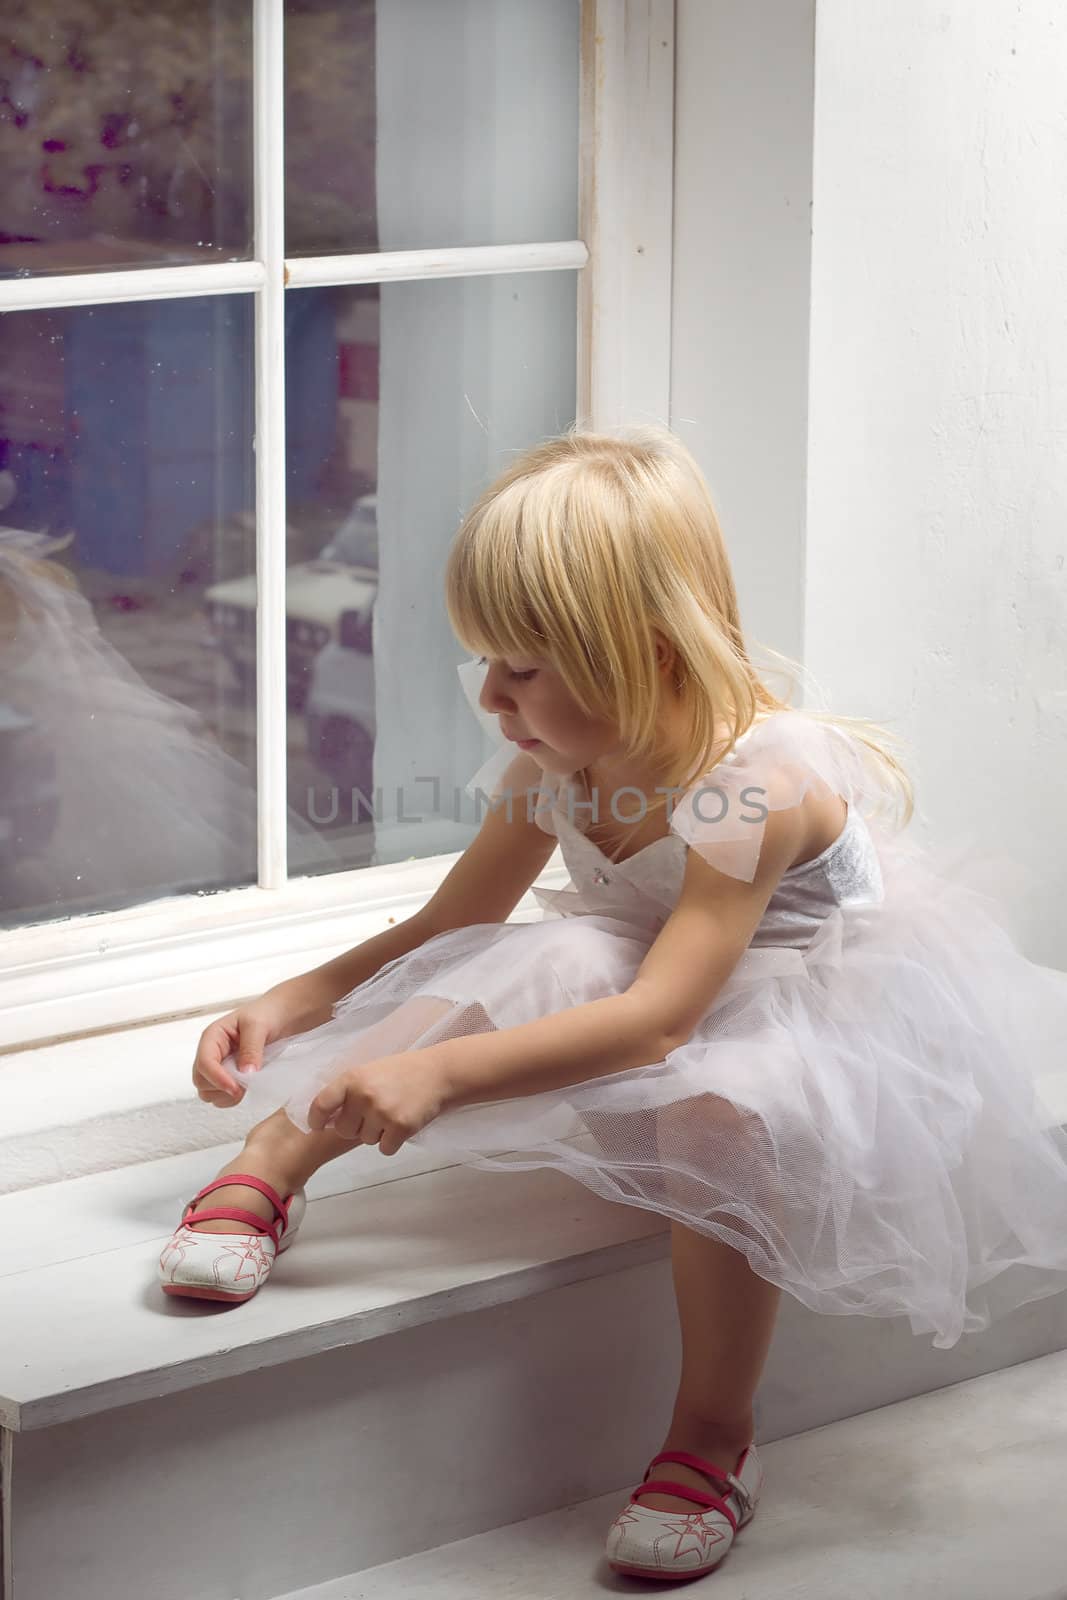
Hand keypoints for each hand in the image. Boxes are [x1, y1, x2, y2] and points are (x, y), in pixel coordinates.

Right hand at [192, 977, 333, 1106]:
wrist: (281, 1017)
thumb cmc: (267, 1014)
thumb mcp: (258, 1026)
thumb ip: (251, 1049)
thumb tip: (245, 1073)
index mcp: (213, 1037)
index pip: (204, 1063)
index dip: (217, 1078)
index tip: (236, 1088)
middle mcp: (211, 1053)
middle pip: (201, 1081)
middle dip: (221, 1088)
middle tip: (244, 1086)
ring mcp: (218, 1066)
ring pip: (207, 1092)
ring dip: (225, 1096)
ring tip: (245, 1087)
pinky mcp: (227, 1076)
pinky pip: (219, 1096)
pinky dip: (230, 1098)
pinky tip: (245, 1089)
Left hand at [306, 1050, 450, 1155]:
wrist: (439, 1073)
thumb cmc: (402, 1072)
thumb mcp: (370, 1072)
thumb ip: (349, 1091)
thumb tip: (326, 1119)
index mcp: (352, 1078)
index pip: (322, 1104)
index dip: (316, 1119)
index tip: (318, 1126)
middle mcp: (364, 1095)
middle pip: (344, 1130)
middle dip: (356, 1127)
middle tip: (374, 1113)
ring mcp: (382, 1112)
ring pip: (366, 1140)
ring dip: (377, 1133)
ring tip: (393, 1112)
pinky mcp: (400, 1128)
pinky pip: (384, 1149)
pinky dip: (392, 1142)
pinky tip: (403, 1123)